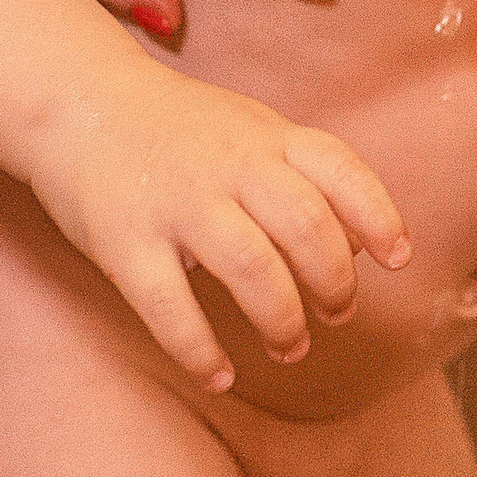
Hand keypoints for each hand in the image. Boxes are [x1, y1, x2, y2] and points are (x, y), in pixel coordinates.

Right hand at [39, 79, 412, 392]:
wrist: (80, 101)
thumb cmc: (178, 129)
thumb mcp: (250, 129)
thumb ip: (302, 174)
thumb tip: (362, 240)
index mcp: (266, 137)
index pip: (341, 171)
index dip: (378, 218)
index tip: (396, 260)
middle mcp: (229, 166)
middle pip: (307, 227)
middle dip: (334, 284)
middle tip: (337, 316)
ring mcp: (177, 203)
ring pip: (252, 268)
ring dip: (282, 320)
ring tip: (290, 347)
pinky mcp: (125, 241)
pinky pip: (170, 307)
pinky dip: (200, 350)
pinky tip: (219, 374)